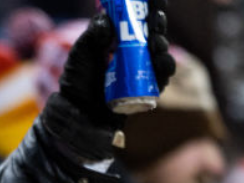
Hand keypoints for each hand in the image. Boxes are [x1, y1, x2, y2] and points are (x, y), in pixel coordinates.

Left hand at [59, 7, 175, 120]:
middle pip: (154, 30)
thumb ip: (94, 33)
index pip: (138, 17)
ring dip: (162, 43)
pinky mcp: (148, 87)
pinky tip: (160, 61)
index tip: (155, 1)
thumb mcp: (82, 51)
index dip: (149, 7)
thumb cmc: (78, 79)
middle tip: (156, 17)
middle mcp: (135, 50)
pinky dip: (165, 67)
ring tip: (155, 42)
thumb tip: (108, 20)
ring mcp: (143, 68)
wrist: (79, 110)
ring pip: (161, 50)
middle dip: (158, 21)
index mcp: (120, 37)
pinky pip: (162, 75)